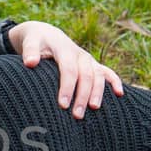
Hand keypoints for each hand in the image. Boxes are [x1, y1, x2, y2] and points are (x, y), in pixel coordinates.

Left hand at [7, 21, 123, 117]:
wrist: (48, 35)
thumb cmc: (37, 42)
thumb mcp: (30, 42)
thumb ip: (30, 51)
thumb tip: (30, 63)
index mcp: (65, 49)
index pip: (68, 69)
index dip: (67, 87)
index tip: (62, 105)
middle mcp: (80, 54)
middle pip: (85, 76)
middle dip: (82, 96)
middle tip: (77, 115)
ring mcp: (88, 60)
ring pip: (98, 76)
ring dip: (98, 92)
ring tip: (94, 109)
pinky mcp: (93, 65)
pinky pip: (107, 72)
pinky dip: (115, 81)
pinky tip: (120, 94)